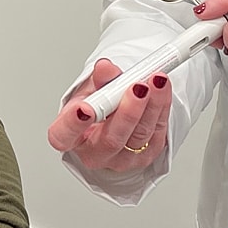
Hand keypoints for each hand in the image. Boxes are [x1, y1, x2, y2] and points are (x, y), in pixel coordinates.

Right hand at [46, 58, 172, 171]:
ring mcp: (122, 159)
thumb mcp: (92, 88)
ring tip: (156, 80)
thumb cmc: (96, 106)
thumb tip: (105, 68)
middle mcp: (95, 153)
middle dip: (128, 112)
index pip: (64, 136)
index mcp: (70, 137)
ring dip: (152, 105)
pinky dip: (161, 108)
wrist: (115, 118)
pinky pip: (157, 133)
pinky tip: (162, 89)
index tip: (84, 108)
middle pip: (111, 140)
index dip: (74, 124)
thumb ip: (99, 79)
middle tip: (137, 87)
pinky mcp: (146, 156)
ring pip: (139, 136)